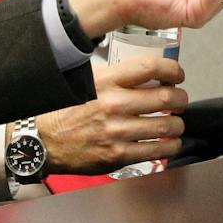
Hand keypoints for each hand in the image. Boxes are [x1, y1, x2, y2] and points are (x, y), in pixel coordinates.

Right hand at [30, 53, 188, 172]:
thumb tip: (147, 73)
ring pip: (167, 126)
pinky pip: (157, 151)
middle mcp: (114, 105)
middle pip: (167, 98)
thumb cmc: (64, 110)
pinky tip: (169, 142)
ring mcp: (117, 132)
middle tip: (180, 100)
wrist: (42, 139)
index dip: (173, 70)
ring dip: (177, 124)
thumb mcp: (88, 81)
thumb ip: (117, 76)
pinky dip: (170, 146)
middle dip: (181, 99)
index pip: (151, 67)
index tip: (177, 75)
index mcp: (107, 81)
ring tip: (175, 123)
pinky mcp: (118, 155)